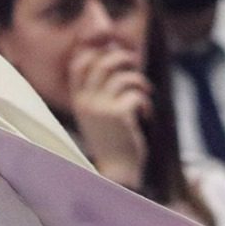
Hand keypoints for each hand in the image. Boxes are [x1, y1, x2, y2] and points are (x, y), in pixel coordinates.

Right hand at [68, 43, 151, 190]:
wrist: (116, 172)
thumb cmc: (111, 142)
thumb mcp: (97, 116)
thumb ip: (100, 92)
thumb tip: (114, 58)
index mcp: (78, 101)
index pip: (79, 64)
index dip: (97, 53)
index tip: (112, 55)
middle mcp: (86, 101)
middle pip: (103, 62)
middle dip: (123, 58)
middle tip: (135, 64)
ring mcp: (101, 108)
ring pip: (124, 77)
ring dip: (140, 82)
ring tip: (144, 92)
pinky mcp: (119, 115)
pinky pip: (136, 94)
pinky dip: (146, 102)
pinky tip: (146, 114)